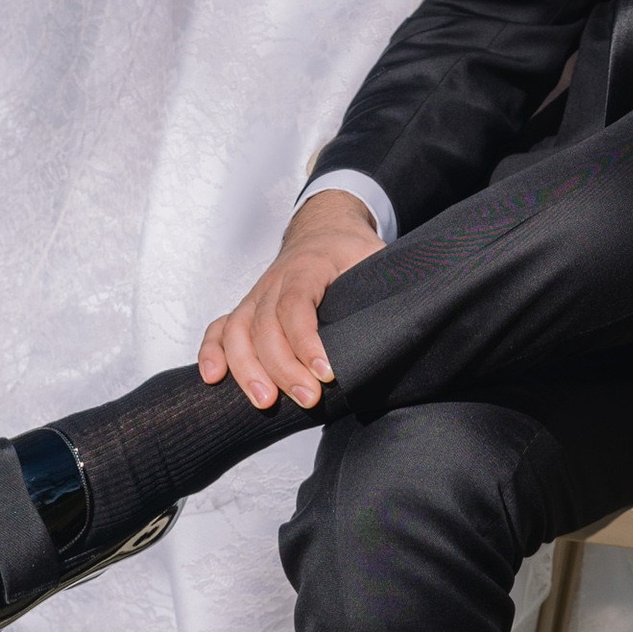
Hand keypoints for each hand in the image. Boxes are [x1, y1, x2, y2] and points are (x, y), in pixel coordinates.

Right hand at [196, 191, 383, 411]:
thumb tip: (421, 315)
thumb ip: (390, 284)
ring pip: (238, 331)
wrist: (323, 228)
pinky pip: (220, 329)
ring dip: (246, 369)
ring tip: (264, 403)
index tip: (327, 373)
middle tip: (307, 400)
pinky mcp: (247, 309)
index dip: (307, 341)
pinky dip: (211, 353)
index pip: (298, 303)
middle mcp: (275, 280)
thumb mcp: (377, 258)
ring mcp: (256, 295)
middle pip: (265, 325)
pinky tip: (214, 380)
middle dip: (282, 368)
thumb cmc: (353, 251)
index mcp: (309, 266)